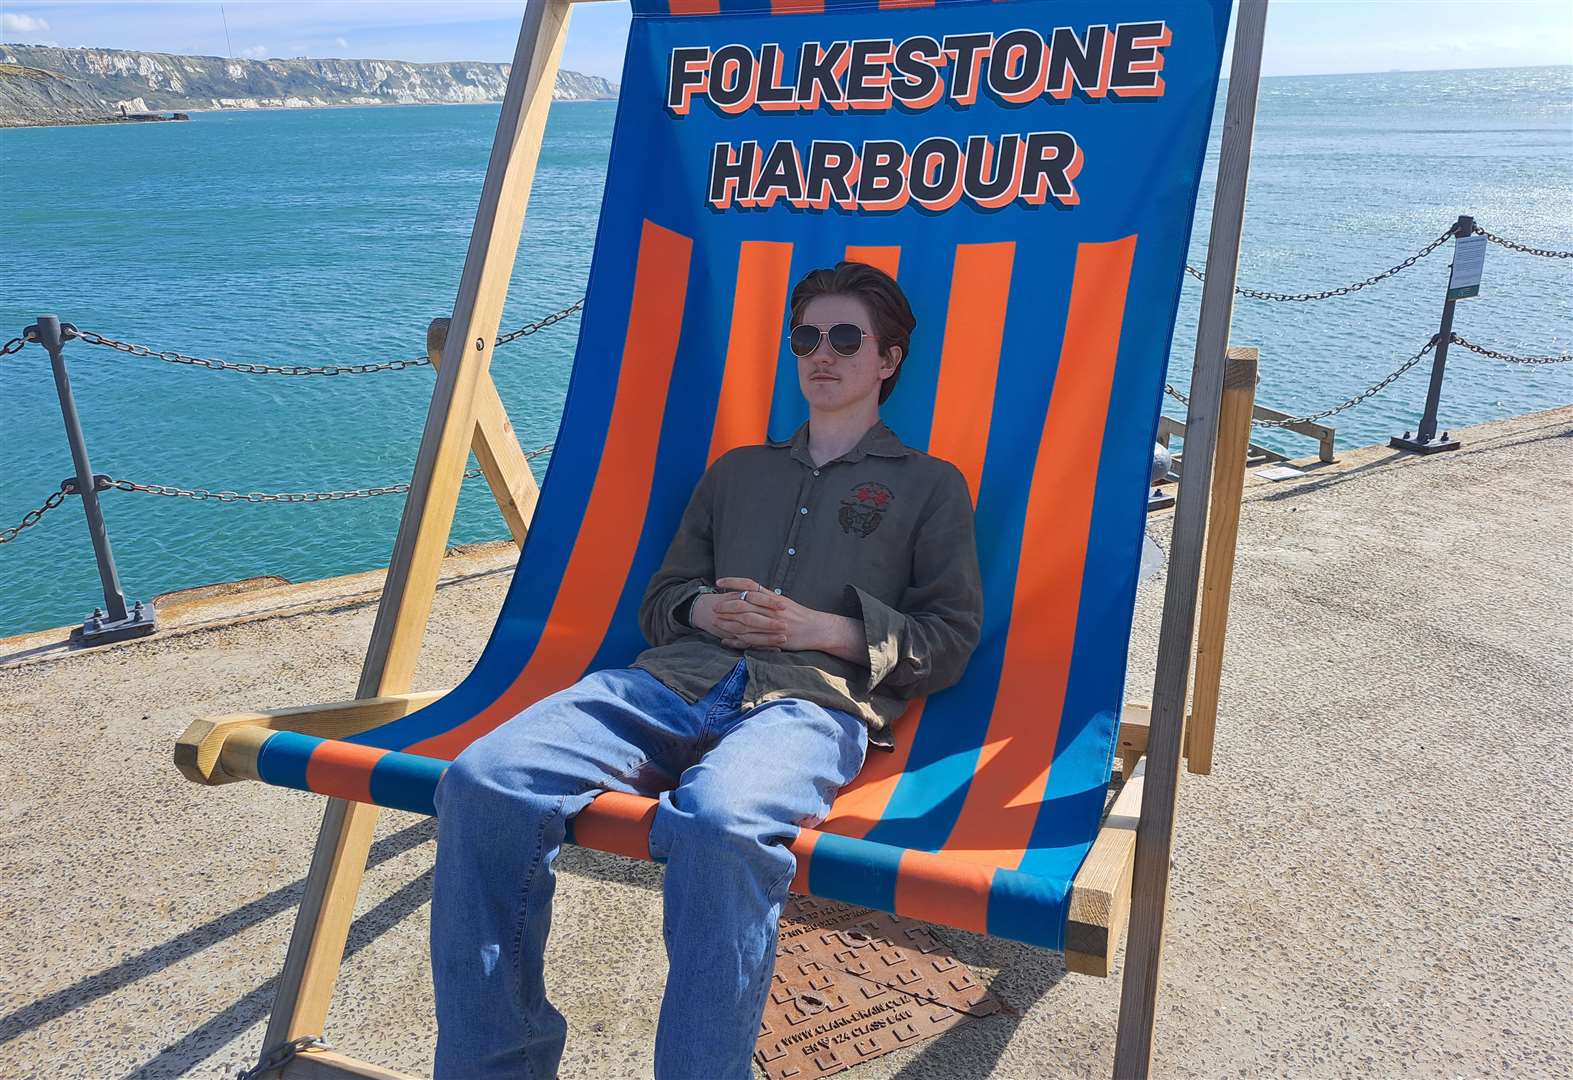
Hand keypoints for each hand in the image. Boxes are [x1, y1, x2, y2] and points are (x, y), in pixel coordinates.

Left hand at [692, 577, 862, 659]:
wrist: (818, 629)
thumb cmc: (801, 616)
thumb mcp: (784, 602)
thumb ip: (767, 599)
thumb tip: (751, 594)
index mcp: (774, 597)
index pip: (750, 585)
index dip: (733, 582)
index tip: (719, 582)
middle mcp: (772, 608)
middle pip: (744, 602)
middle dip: (726, 604)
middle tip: (714, 606)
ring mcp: (772, 623)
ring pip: (745, 621)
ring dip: (728, 622)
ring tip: (715, 622)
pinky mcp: (774, 638)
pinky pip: (751, 639)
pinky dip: (737, 640)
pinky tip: (726, 640)